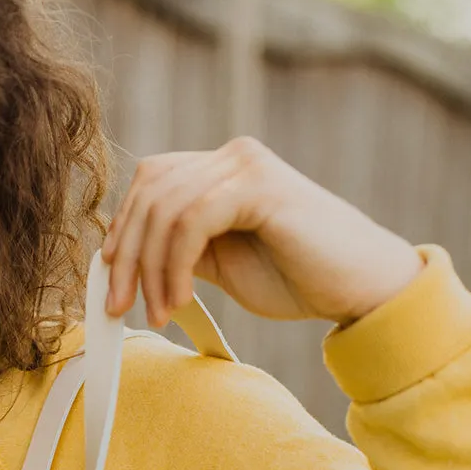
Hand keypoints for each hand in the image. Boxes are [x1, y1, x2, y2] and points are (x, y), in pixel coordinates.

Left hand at [101, 136, 424, 329]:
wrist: (359, 288)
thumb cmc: (300, 278)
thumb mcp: (222, 265)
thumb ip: (182, 251)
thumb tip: (129, 259)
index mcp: (221, 170)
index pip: (150, 184)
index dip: (122, 232)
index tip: (111, 283)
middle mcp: (232, 157)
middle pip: (149, 192)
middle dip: (125, 255)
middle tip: (119, 307)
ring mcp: (245, 165)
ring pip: (165, 209)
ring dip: (151, 269)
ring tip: (159, 312)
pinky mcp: (258, 185)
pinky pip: (191, 220)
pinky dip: (175, 265)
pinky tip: (180, 299)